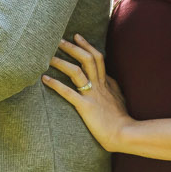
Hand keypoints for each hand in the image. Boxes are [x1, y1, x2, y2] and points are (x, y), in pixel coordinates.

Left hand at [42, 34, 130, 151]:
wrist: (125, 134)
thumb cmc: (121, 121)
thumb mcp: (120, 100)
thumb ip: (114, 89)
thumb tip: (110, 81)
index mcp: (108, 83)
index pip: (98, 59)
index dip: (86, 46)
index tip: (77, 37)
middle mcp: (100, 85)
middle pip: (87, 59)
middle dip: (73, 48)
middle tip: (60, 40)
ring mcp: (93, 95)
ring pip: (76, 72)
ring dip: (61, 63)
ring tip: (48, 57)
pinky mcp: (86, 107)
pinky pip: (68, 93)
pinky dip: (55, 84)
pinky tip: (44, 79)